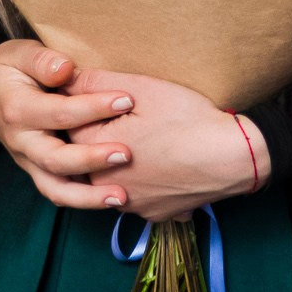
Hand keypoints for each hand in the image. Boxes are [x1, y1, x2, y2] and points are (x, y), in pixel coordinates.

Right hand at [0, 39, 133, 210]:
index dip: (94, 107)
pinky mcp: (36, 170)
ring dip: (87, 196)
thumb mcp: (20, 53)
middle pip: (55, 159)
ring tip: (120, 196)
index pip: (60, 113)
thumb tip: (65, 70)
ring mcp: (27, 160)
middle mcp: (21, 141)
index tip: (127, 100)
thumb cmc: (10, 68)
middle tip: (127, 154)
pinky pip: (56, 192)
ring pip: (54, 187)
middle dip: (92, 159)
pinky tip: (111, 201)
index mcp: (18, 110)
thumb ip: (43, 60)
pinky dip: (81, 201)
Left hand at [66, 69, 265, 222]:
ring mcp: (129, 203)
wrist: (231, 157)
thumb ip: (94, 81)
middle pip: (87, 157)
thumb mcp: (142, 89)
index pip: (69, 126)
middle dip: (102, 139)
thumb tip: (60, 77)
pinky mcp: (151, 214)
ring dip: (119, 165)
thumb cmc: (186, 119)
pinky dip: (145, 183)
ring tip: (146, 144)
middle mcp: (103, 184)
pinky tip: (162, 166)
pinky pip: (139, 197)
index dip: (88, 110)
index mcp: (93, 150)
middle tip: (131, 123)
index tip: (108, 103)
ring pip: (112, 180)